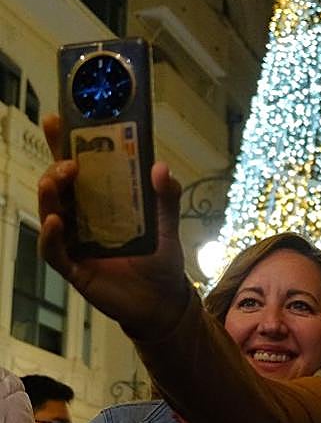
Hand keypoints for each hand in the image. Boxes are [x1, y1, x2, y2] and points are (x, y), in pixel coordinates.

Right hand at [38, 114, 189, 339]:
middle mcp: (84, 218)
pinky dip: (50, 236)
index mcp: (102, 202)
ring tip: (57, 181)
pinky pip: (53, 251)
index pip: (79, 168)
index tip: (56, 120)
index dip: (64, 144)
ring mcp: (76, 243)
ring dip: (50, 195)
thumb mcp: (168, 225)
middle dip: (57, 167)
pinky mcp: (75, 268)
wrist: (164, 302)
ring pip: (51, 213)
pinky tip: (54, 222)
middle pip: (60, 186)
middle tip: (70, 162)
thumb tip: (161, 167)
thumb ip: (166, 197)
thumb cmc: (161, 261)